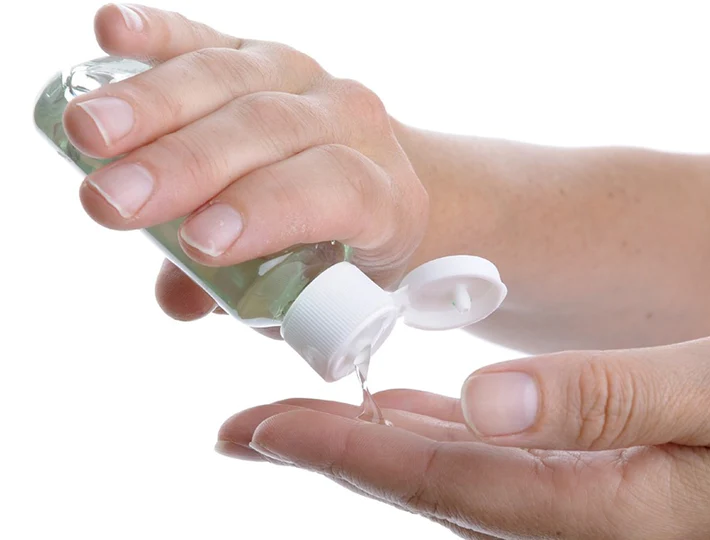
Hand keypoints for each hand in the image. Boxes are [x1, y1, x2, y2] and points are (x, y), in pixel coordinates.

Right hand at [67, 4, 427, 326]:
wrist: (381, 185)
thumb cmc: (340, 249)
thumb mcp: (313, 287)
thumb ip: (247, 293)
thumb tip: (181, 298)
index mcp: (382, 193)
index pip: (336, 189)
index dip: (267, 209)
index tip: (198, 242)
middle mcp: (350, 122)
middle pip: (269, 128)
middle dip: (185, 164)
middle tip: (112, 199)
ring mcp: (303, 79)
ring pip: (230, 78)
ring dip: (152, 105)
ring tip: (85, 134)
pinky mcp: (255, 53)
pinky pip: (206, 38)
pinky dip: (157, 32)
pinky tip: (111, 32)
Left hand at [216, 322, 709, 538]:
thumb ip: (612, 396)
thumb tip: (485, 396)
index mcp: (610, 504)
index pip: (443, 478)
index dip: (339, 449)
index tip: (257, 425)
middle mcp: (598, 528)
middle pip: (437, 495)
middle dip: (337, 457)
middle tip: (253, 430)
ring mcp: (620, 523)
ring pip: (472, 493)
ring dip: (387, 456)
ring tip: (318, 425)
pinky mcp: (643, 505)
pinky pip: (522, 483)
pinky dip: (459, 452)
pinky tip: (437, 423)